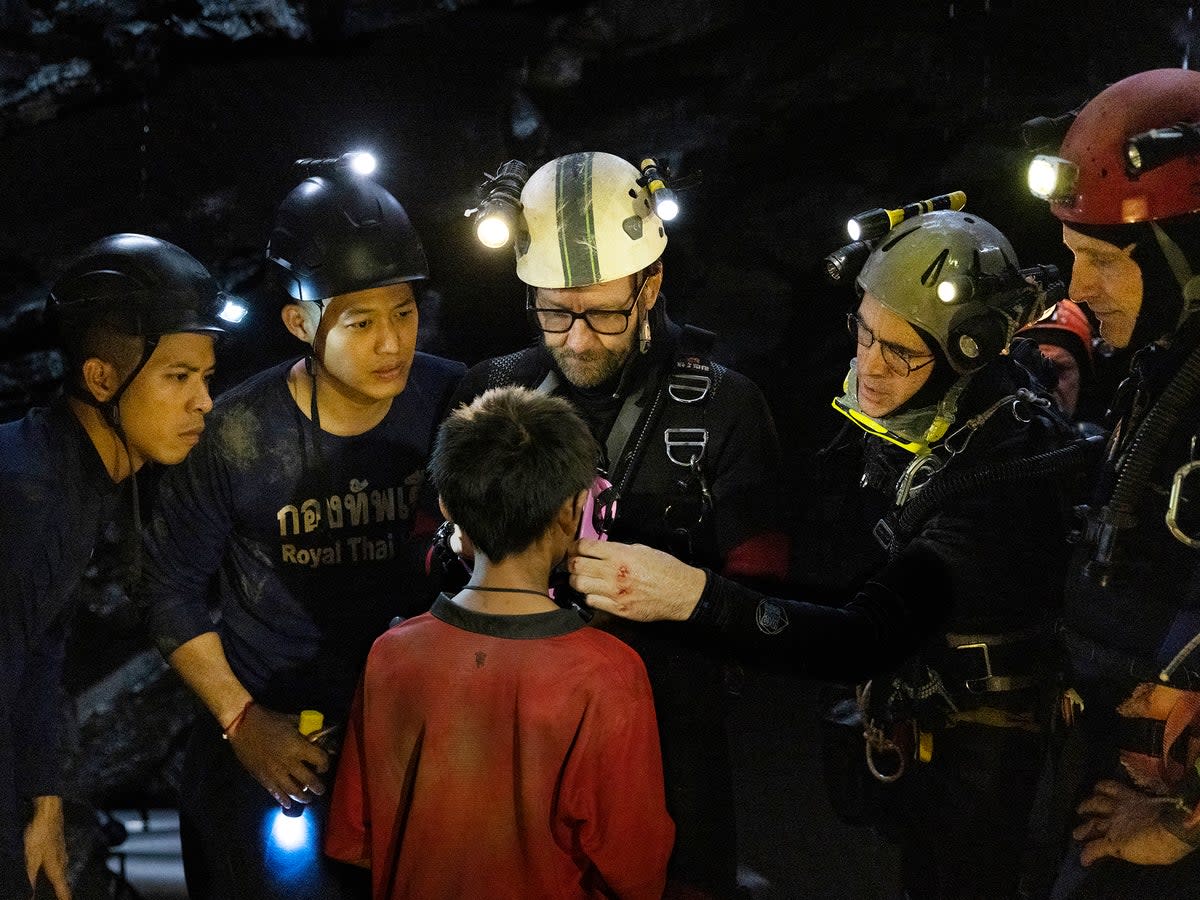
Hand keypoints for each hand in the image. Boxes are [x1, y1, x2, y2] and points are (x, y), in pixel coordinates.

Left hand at [24, 795, 70, 898]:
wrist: (49, 812)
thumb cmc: (41, 833)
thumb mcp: (31, 858)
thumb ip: (31, 876)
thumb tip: (30, 894)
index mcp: (56, 865)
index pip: (62, 886)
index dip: (64, 896)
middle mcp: (62, 858)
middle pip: (62, 876)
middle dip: (60, 885)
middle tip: (61, 892)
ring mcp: (62, 848)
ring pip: (61, 865)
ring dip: (57, 873)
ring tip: (55, 878)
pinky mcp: (58, 840)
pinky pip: (59, 855)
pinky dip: (55, 861)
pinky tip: (50, 858)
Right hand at [228, 704, 329, 807]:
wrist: (243, 725)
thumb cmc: (269, 720)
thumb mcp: (292, 720)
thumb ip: (307, 730)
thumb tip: (320, 734)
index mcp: (298, 747)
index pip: (319, 760)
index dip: (325, 764)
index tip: (323, 767)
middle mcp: (289, 762)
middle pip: (309, 780)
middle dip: (317, 787)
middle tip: (320, 790)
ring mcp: (275, 772)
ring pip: (293, 790)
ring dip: (303, 797)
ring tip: (307, 799)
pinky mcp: (262, 777)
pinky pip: (275, 792)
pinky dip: (282, 800)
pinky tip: (288, 804)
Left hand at [568, 539, 705, 621]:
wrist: (682, 592)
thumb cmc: (665, 569)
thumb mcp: (642, 549)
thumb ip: (618, 549)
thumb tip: (599, 550)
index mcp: (621, 554)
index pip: (585, 547)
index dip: (575, 546)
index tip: (575, 548)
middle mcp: (614, 572)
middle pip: (576, 566)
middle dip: (571, 563)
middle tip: (574, 563)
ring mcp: (615, 592)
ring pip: (579, 585)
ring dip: (577, 580)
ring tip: (582, 578)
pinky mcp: (618, 609)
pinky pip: (591, 601)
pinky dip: (589, 596)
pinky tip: (595, 592)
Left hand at [1074, 780, 1193, 866]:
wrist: (1169, 832)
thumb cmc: (1169, 820)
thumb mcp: (1157, 813)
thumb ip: (1149, 812)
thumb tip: (1146, 820)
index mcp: (1131, 799)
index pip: (1112, 789)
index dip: (1102, 788)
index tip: (1096, 789)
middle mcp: (1119, 810)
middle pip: (1097, 803)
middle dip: (1087, 805)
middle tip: (1079, 809)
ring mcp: (1113, 826)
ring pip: (1092, 824)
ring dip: (1083, 829)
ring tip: (1076, 833)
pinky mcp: (1112, 842)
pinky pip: (1096, 848)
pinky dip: (1088, 854)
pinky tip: (1084, 860)